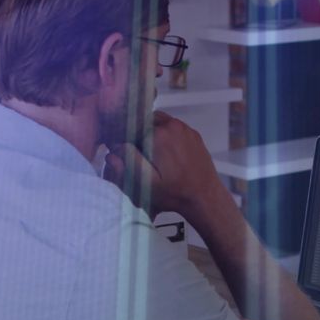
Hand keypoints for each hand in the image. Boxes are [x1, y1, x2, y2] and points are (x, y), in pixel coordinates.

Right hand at [103, 111, 227, 220]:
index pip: (131, 126)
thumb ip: (129, 162)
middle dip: (139, 136)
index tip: (125, 152)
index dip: (125, 139)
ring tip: (154, 158)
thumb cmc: (177, 193)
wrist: (205, 197)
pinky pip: (173, 129)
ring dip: (153, 135)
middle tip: (141, 157)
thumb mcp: (146, 183)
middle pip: (144, 121)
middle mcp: (173, 127)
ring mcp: (185, 129)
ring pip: (159, 123)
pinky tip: (168, 156)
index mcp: (158, 135)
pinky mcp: (193, 135)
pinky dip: (167, 137)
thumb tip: (114, 149)